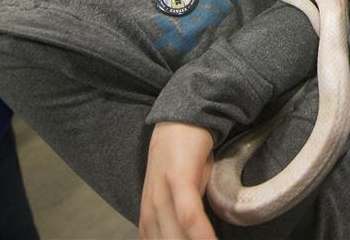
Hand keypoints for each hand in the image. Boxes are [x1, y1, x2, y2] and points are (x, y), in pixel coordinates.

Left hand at [139, 122, 216, 239]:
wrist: (182, 120)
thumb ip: (183, 220)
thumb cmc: (186, 162)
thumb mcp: (182, 196)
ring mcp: (161, 195)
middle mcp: (150, 211)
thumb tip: (196, 235)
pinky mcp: (177, 179)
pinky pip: (188, 215)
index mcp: (149, 220)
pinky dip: (200, 234)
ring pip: (176, 237)